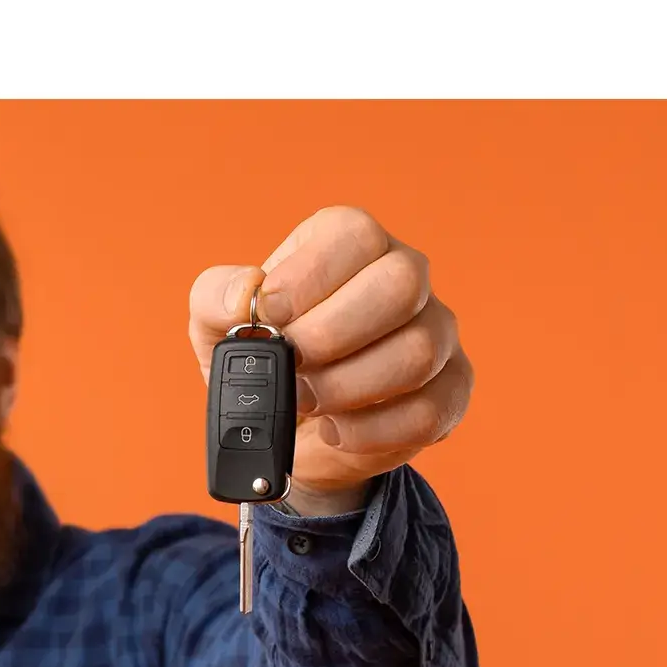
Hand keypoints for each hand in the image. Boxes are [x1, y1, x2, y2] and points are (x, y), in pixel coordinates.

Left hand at [190, 207, 473, 514]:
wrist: (290, 426)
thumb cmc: (262, 356)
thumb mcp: (216, 322)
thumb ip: (216, 295)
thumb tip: (244, 293)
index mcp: (349, 242)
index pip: (355, 235)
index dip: (309, 278)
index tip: (270, 316)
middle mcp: (404, 277)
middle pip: (402, 284)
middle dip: (333, 334)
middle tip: (292, 367)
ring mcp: (437, 332)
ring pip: (419, 351)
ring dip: (348, 386)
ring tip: (307, 400)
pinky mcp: (451, 390)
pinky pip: (429, 409)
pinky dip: (371, 430)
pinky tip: (337, 429)